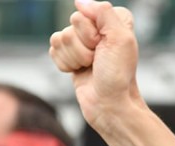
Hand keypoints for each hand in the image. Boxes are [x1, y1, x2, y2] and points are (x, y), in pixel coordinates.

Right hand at [49, 0, 141, 132]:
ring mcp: (83, 43)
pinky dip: (65, 63)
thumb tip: (80, 2)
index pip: (88, 11)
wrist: (109, 105)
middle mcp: (98, 29)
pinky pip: (53, 49)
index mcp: (115, 20)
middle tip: (98, 59)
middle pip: (72, 22)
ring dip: (75, 57)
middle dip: (83, 45)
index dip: (93, 31)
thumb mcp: (121, 39)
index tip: (105, 46)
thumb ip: (103, 12)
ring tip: (90, 67)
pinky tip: (79, 71)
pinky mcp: (70, 56)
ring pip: (60, 37)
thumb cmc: (118, 76)